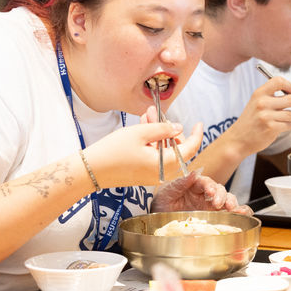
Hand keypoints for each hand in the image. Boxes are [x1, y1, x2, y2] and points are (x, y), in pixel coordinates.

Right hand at [86, 120, 203, 188]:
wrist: (92, 171)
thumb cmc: (113, 151)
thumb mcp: (140, 133)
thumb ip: (162, 129)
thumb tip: (179, 128)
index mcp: (165, 164)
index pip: (190, 150)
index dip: (197, 135)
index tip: (199, 123)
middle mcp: (162, 174)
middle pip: (177, 150)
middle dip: (170, 130)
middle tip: (157, 114)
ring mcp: (153, 176)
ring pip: (165, 152)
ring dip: (159, 134)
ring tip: (147, 115)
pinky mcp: (144, 175)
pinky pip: (155, 157)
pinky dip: (152, 143)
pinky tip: (143, 127)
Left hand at [151, 170, 252, 214]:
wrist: (156, 220)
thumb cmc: (161, 204)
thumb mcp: (167, 192)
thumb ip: (180, 183)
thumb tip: (193, 173)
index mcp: (194, 186)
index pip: (206, 182)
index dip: (210, 186)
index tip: (209, 193)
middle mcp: (205, 195)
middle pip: (220, 190)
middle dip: (223, 196)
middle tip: (219, 205)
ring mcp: (211, 206)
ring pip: (228, 200)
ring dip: (233, 203)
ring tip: (233, 210)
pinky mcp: (216, 217)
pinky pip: (232, 213)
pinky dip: (241, 212)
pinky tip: (243, 214)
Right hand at [226, 77, 290, 156]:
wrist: (238, 139)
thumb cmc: (250, 121)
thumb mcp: (257, 104)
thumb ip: (274, 97)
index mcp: (259, 94)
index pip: (278, 81)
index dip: (289, 85)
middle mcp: (262, 103)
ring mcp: (266, 116)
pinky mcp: (271, 128)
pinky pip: (289, 125)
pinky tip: (289, 125)